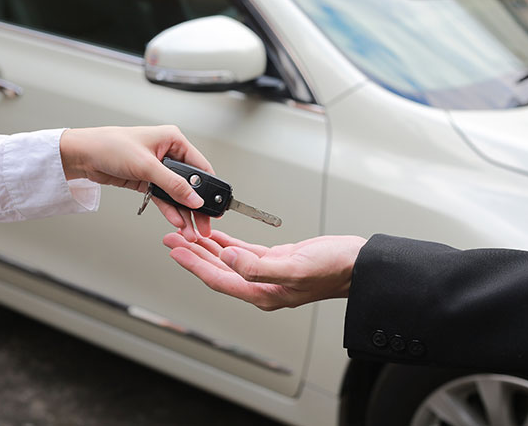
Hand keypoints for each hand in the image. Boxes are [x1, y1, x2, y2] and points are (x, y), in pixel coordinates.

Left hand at [60, 125, 213, 240]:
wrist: (82, 156)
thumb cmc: (109, 146)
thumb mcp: (146, 165)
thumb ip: (173, 184)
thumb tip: (194, 198)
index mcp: (173, 140)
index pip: (200, 167)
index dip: (208, 188)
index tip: (214, 206)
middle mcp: (168, 153)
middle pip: (190, 184)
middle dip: (196, 206)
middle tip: (204, 224)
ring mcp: (158, 169)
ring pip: (177, 194)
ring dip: (183, 213)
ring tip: (190, 230)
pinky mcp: (147, 181)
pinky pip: (164, 199)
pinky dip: (170, 211)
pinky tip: (176, 222)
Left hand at [164, 230, 366, 309]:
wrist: (356, 264)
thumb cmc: (333, 271)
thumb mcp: (294, 268)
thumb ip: (257, 267)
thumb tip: (227, 258)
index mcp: (262, 293)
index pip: (218, 279)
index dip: (194, 264)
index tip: (175, 251)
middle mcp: (260, 285)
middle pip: (217, 270)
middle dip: (193, 254)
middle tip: (172, 239)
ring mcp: (267, 273)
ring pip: (228, 260)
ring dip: (207, 248)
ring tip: (186, 235)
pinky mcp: (275, 260)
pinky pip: (244, 252)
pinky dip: (228, 243)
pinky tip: (217, 237)